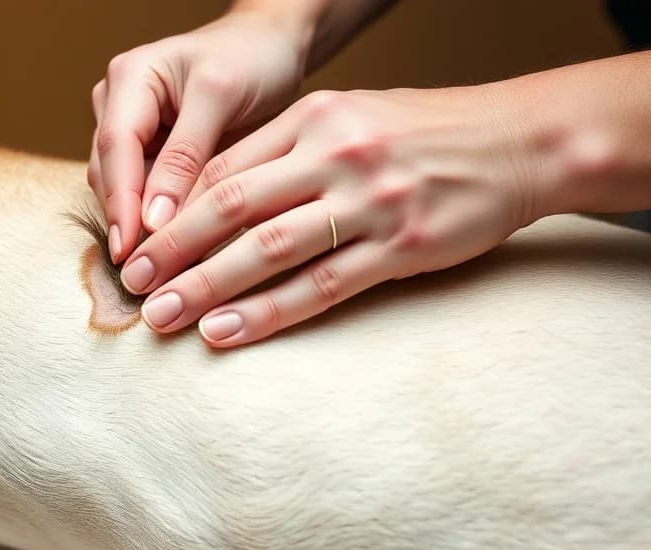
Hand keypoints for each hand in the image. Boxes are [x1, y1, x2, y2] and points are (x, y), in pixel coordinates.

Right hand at [88, 8, 310, 262]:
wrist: (270, 48)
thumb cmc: (250, 59)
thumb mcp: (220, 97)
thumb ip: (185, 156)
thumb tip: (152, 222)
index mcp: (130, 78)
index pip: (115, 147)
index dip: (121, 201)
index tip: (129, 249)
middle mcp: (118, 104)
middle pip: (109, 173)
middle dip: (125, 222)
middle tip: (144, 274)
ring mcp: (130, 130)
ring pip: (120, 190)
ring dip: (138, 227)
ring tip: (161, 271)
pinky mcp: (148, 154)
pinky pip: (143, 193)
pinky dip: (157, 221)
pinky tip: (174, 252)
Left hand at [120, 85, 543, 347]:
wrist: (518, 143)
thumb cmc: (424, 132)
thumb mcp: (351, 117)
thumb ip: (286, 150)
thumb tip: (214, 194)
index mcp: (314, 117)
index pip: (225, 167)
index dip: (172, 210)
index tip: (137, 243)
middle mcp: (334, 155)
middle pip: (232, 207)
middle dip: (173, 250)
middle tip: (132, 286)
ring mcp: (368, 202)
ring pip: (267, 250)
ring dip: (206, 286)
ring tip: (163, 318)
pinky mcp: (400, 248)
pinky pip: (321, 286)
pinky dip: (268, 312)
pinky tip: (227, 331)